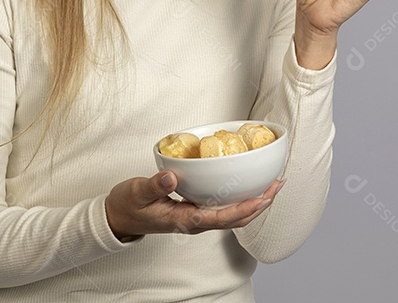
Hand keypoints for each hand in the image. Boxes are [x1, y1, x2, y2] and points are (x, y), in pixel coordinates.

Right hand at [104, 170, 283, 240]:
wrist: (119, 218)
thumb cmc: (128, 206)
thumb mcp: (137, 192)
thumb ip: (154, 185)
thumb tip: (172, 175)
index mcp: (185, 220)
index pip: (222, 218)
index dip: (244, 209)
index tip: (262, 198)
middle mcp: (195, 222)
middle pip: (235, 218)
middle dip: (259, 204)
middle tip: (278, 184)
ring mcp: (196, 217)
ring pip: (232, 214)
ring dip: (254, 201)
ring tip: (271, 184)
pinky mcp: (194, 210)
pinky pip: (223, 208)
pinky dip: (239, 198)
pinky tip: (246, 185)